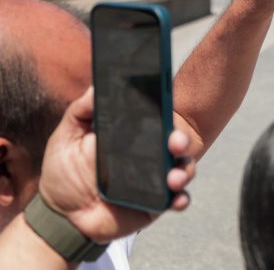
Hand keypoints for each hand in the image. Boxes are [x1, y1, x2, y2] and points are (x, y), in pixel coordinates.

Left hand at [38, 88, 195, 243]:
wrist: (62, 213)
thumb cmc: (65, 170)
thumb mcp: (67, 136)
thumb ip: (80, 111)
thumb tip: (96, 87)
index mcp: (135, 135)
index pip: (160, 120)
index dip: (167, 113)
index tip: (166, 109)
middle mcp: (152, 154)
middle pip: (178, 143)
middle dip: (182, 140)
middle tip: (175, 143)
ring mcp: (158, 179)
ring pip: (183, 169)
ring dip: (184, 171)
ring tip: (173, 178)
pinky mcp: (158, 204)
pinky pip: (178, 199)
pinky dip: (182, 198)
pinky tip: (176, 198)